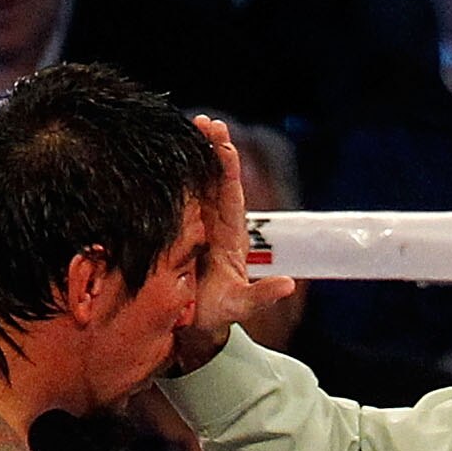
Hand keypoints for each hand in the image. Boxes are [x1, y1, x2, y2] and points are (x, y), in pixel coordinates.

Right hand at [166, 115, 298, 376]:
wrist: (192, 329)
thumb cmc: (217, 317)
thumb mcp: (240, 307)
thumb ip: (262, 296)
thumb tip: (288, 285)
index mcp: (230, 237)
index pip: (231, 196)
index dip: (228, 170)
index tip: (225, 145)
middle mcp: (214, 226)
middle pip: (214, 181)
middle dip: (211, 150)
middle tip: (206, 121)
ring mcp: (195, 226)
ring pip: (195, 184)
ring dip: (192, 155)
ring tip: (188, 123)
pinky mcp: (177, 230)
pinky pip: (176, 198)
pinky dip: (172, 176)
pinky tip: (163, 153)